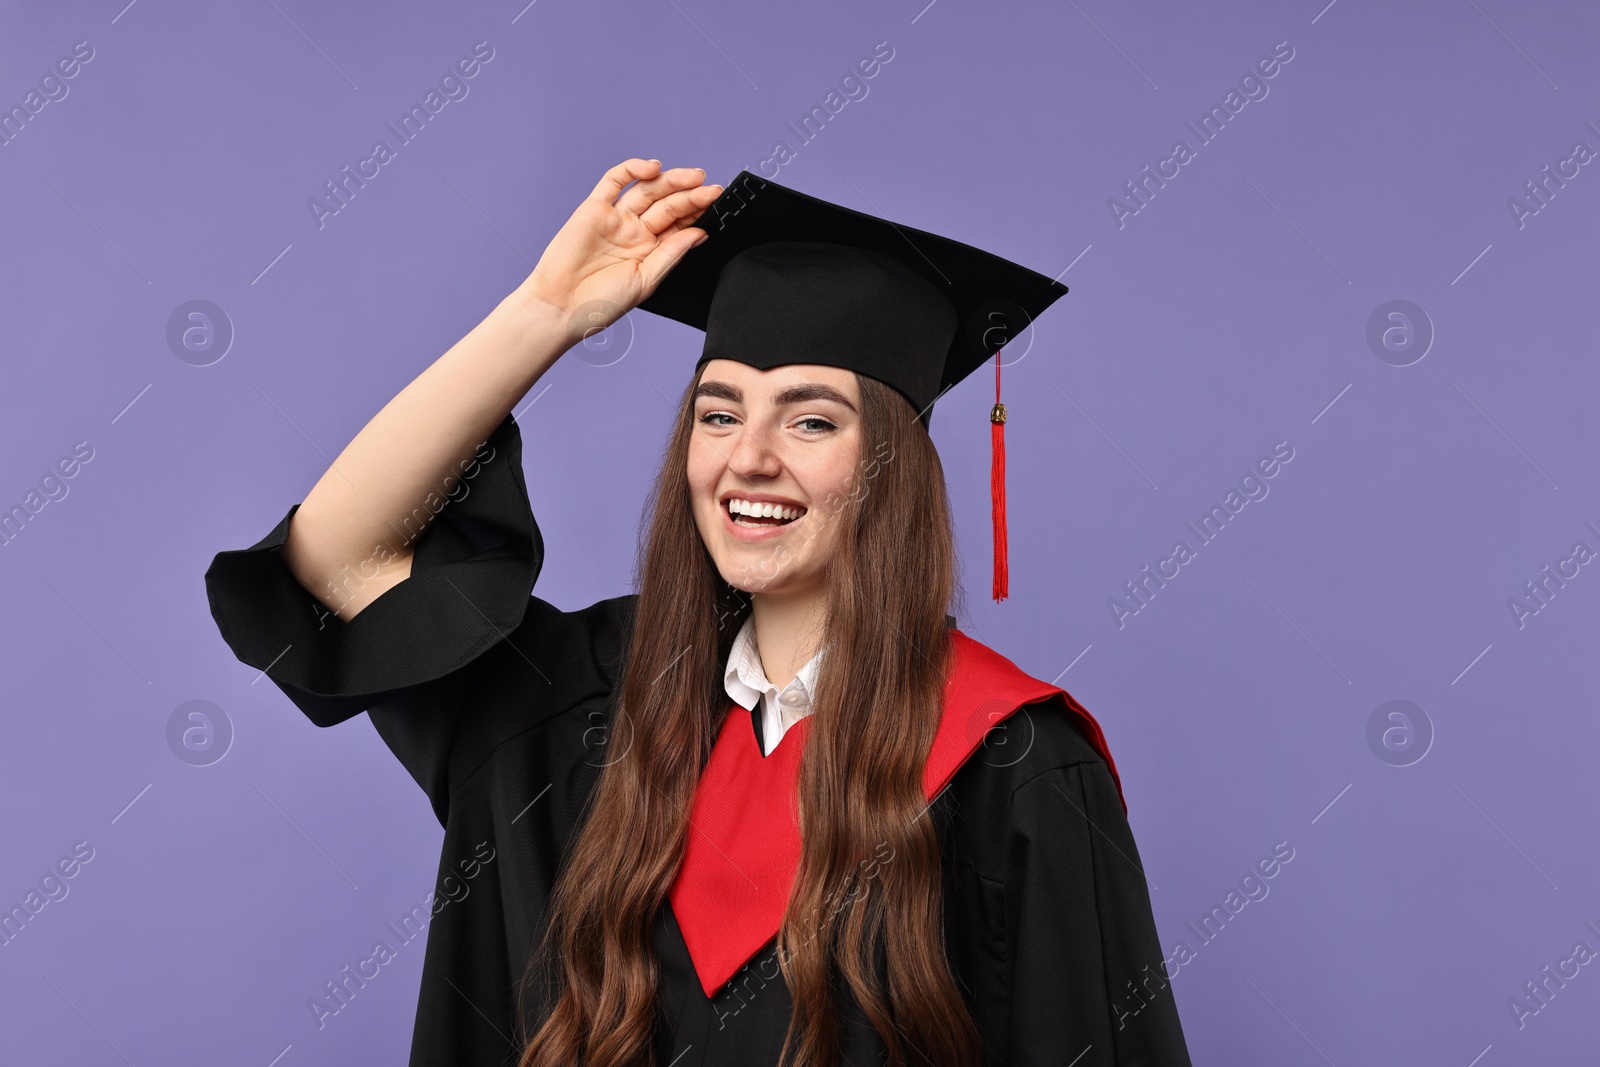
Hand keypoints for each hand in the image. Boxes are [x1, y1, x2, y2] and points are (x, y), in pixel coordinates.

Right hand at [519, 158, 721, 346]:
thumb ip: (671, 254)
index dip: (698, 214)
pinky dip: (633, 169)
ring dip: (671, 181)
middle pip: (668, 205)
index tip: (717, 206)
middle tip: (711, 190)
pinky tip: (653, 168)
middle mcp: (635, 232)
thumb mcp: (646, 281)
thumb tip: (699, 233)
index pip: (680, 226)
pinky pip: (615, 181)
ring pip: (647, 190)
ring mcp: (616, 218)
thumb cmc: (600, 303)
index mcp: (651, 251)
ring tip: (694, 177)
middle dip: (691, 196)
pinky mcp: (594, 208)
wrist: (561, 306)